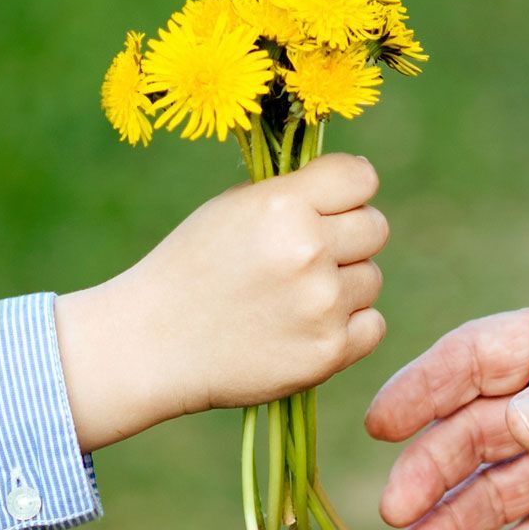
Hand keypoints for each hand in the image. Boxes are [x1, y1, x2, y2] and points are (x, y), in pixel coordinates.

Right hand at [57, 154, 388, 450]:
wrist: (152, 344)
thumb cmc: (192, 267)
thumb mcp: (231, 209)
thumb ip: (293, 195)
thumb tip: (353, 184)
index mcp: (283, 206)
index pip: (361, 178)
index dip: (348, 190)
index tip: (331, 205)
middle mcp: (308, 251)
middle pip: (376, 228)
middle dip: (349, 237)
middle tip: (308, 256)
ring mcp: (322, 305)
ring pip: (371, 278)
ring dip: (343, 285)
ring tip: (292, 297)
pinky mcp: (327, 352)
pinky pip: (372, 325)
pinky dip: (347, 327)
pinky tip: (305, 327)